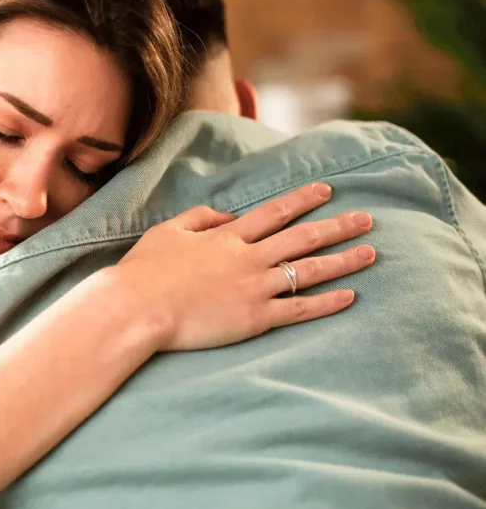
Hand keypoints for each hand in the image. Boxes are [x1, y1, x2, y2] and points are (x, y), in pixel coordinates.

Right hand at [109, 182, 374, 352]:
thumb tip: (225, 214)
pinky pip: (300, 308)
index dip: (302, 200)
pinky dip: (327, 302)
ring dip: (343, 260)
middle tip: (366, 219)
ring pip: (309, 270)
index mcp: (227, 236)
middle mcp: (248, 257)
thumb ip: (199, 218)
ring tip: (371, 253)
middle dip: (337, 226)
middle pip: (302, 237)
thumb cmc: (144, 271)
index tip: (326, 191)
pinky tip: (350, 296)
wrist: (137, 308)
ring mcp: (254, 287)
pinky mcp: (255, 318)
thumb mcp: (167, 231)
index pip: (274, 212)